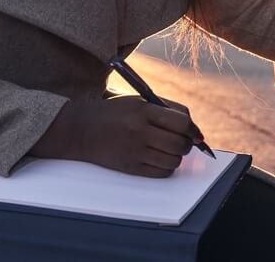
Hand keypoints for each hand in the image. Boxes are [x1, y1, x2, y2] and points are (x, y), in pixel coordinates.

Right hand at [32, 95, 202, 177]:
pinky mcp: (130, 168)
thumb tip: (193, 128)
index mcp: (143, 110)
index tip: (193, 131)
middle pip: (180, 143)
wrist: (81, 130)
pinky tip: (160, 158)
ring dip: (178, 156)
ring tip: (170, 149)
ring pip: (174, 160)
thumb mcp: (137, 102)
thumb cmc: (113, 113)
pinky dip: (167, 167)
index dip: (192, 128)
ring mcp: (135, 151)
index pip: (182, 121)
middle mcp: (140, 131)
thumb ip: (166, 110)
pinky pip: (161, 172)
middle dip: (188, 143)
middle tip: (184, 141)